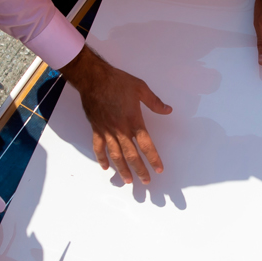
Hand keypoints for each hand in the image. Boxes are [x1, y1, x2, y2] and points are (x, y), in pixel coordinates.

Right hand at [60, 46, 171, 184]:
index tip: (158, 169)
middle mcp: (121, 130)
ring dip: (122, 169)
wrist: (93, 78)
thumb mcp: (140, 88)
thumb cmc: (117, 81)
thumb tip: (167, 110)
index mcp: (134, 121)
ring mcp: (107, 131)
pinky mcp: (96, 129)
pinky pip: (98, 147)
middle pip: (132, 155)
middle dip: (140, 170)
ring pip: (115, 155)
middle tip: (146, 182)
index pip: (146, 145)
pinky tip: (105, 167)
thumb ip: (154, 102)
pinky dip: (101, 158)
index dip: (153, 159)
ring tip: (128, 181)